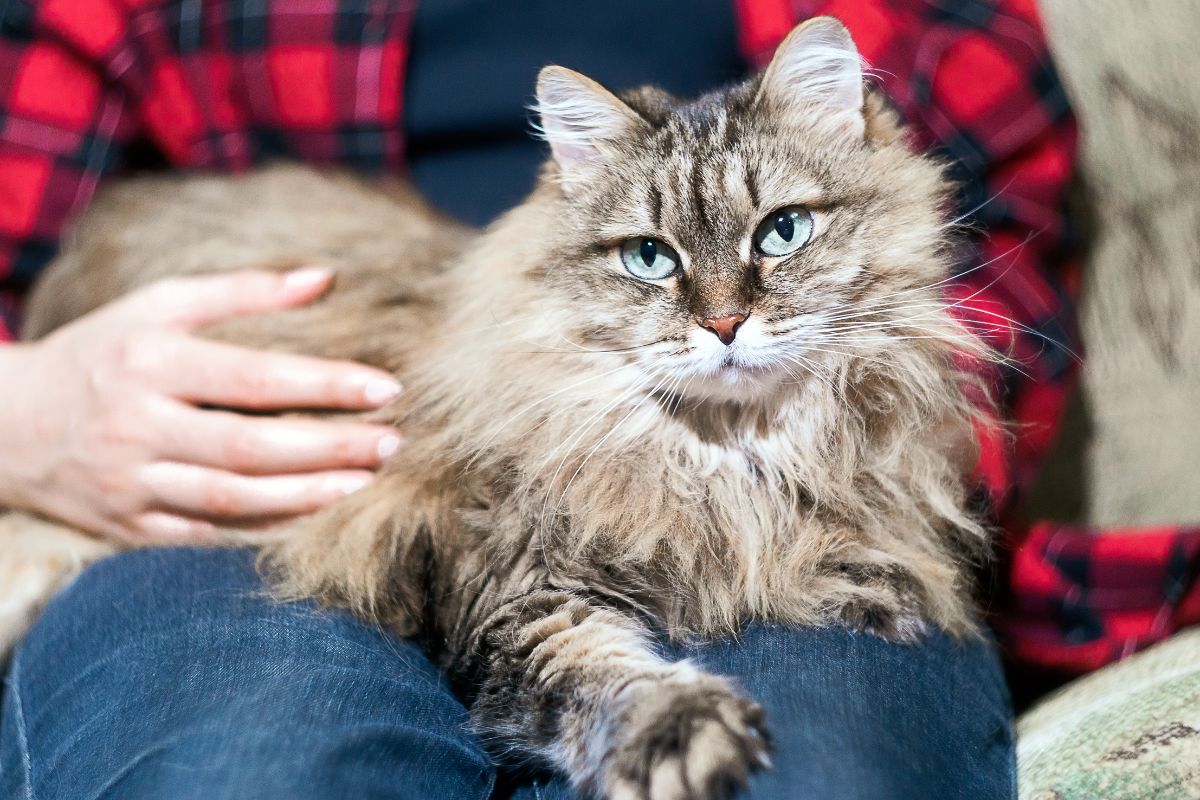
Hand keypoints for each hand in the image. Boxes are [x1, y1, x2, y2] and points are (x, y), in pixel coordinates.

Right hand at [0, 268, 402, 542]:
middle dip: (331, 447)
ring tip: (365, 481)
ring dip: (308, 494)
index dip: (325, 385)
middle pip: (252, 446)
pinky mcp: (130, 526)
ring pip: (234, 498)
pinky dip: (265, 527)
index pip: (254, 378)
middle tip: (393, 442)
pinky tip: (314, 514)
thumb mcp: (156, 306)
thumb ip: (239, 290)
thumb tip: (323, 277)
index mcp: (150, 363)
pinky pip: (209, 533)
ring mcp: (133, 483)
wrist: (5, 425)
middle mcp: (139, 425)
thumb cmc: (100, 352)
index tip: (386, 388)